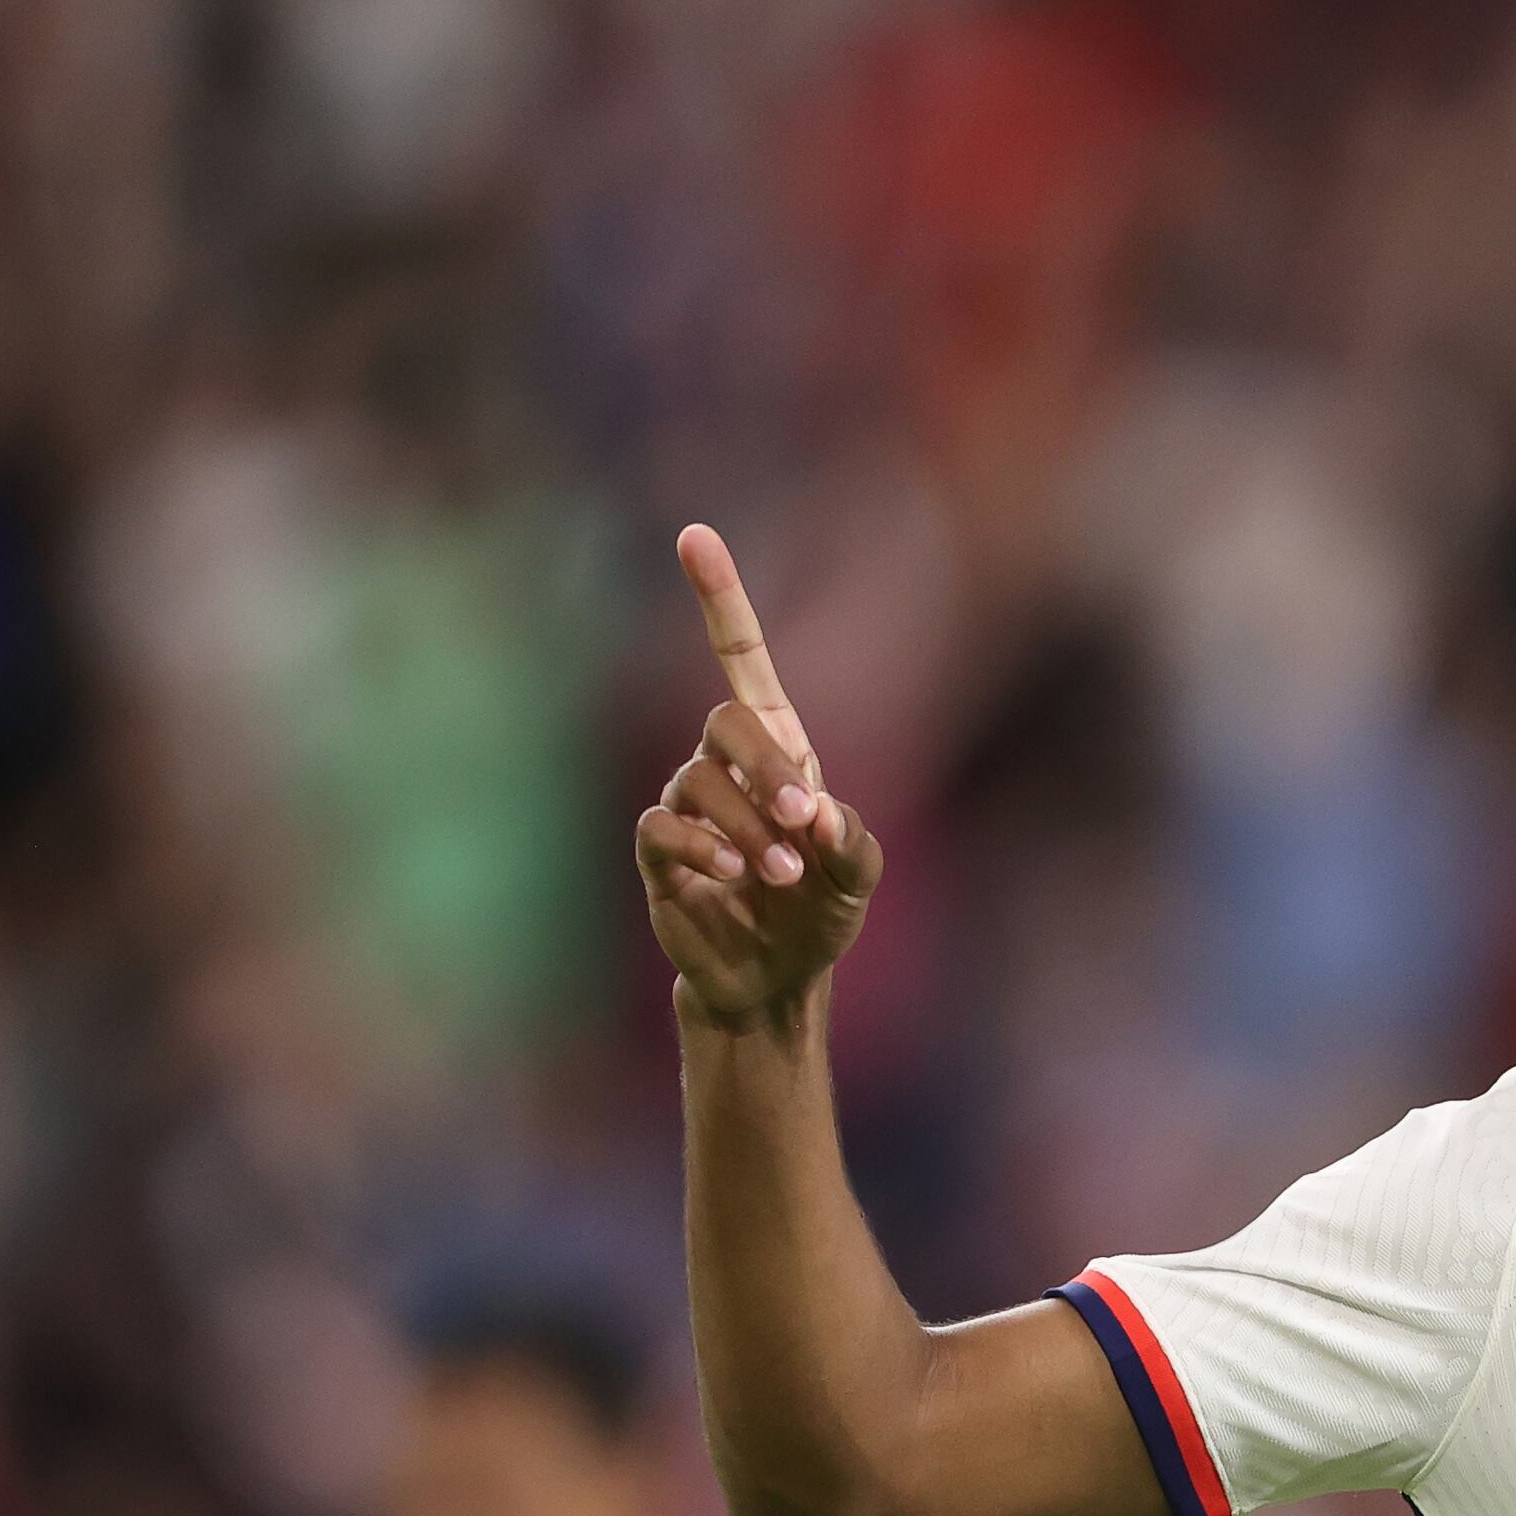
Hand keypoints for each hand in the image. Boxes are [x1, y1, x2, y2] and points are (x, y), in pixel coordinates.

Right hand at [639, 526, 883, 1030]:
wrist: (774, 980)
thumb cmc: (818, 915)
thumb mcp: (856, 877)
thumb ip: (850, 840)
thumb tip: (815, 811)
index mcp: (778, 750)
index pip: (742, 660)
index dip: (719, 600)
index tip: (694, 536)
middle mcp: (724, 765)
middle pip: (724, 720)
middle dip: (765, 768)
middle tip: (802, 822)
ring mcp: (687, 805)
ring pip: (698, 781)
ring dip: (746, 828)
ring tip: (781, 877)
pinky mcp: (659, 852)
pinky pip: (663, 827)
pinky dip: (702, 849)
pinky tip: (731, 880)